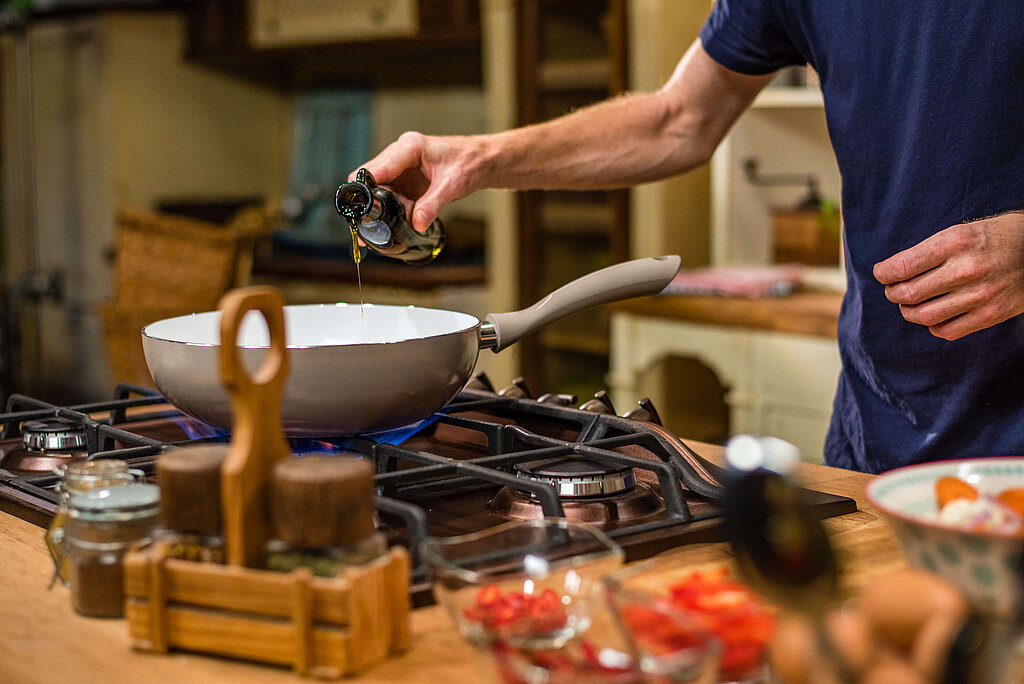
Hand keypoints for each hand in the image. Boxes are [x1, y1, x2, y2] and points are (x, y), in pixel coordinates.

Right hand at [354, 132, 483, 231]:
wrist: (481, 162)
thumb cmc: (469, 163)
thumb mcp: (452, 185)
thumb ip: (433, 204)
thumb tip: (417, 224)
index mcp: (409, 147)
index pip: (376, 167)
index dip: (363, 188)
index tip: (358, 207)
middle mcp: (399, 155)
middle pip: (369, 178)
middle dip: (365, 202)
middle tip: (364, 226)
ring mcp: (400, 168)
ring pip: (376, 189)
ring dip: (376, 207)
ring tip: (375, 230)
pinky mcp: (404, 180)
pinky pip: (387, 195)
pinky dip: (386, 209)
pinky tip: (388, 224)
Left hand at [873, 211, 1023, 339]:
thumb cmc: (994, 238)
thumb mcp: (960, 232)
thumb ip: (928, 252)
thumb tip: (891, 273)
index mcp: (955, 243)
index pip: (902, 267)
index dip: (884, 274)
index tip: (882, 274)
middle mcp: (966, 269)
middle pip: (908, 294)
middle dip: (893, 293)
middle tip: (893, 290)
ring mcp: (980, 295)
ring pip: (924, 315)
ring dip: (908, 312)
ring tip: (909, 304)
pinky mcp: (991, 314)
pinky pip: (947, 330)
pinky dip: (933, 325)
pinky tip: (934, 315)